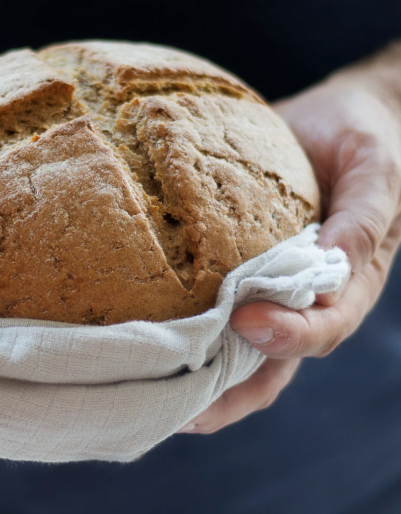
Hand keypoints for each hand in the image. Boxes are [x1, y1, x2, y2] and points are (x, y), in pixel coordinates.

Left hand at [178, 79, 400, 433]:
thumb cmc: (364, 138)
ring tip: (152, 393)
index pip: (323, 325)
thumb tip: (329, 267)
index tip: (245, 322)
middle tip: (180, 411)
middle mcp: (305, 291)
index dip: (289, 335)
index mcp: (348, 278)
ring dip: (201, 374)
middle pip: (273, 359)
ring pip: (238, 344)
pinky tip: (149, 337)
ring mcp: (269, 281)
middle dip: (231, 391)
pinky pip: (212, 300)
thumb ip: (362, 220)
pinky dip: (187, 324)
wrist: (340, 115)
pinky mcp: (237, 260)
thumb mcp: (375, 173)